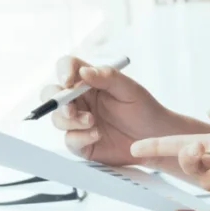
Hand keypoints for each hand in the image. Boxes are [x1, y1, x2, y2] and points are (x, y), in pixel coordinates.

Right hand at [41, 56, 209, 171]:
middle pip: (53, 94)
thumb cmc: (145, 110)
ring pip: (58, 119)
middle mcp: (81, 100)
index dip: (63, 71)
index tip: (68, 80)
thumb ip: (107, 77)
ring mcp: (79, 122)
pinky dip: (80, 137)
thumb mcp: (130, 89)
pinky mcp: (82, 143)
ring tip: (92, 122)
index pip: (67, 68)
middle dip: (56, 101)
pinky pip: (70, 140)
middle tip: (71, 109)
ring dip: (71, 120)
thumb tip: (83, 72)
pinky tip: (97, 135)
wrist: (156, 139)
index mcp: (89, 82)